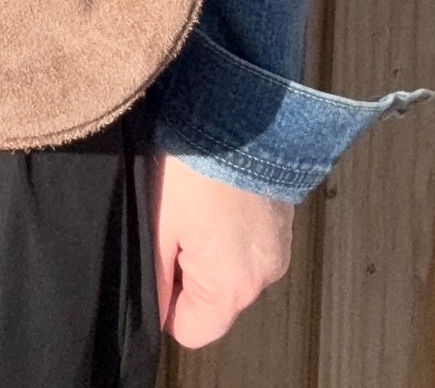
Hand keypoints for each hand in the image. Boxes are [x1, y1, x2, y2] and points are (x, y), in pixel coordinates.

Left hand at [148, 148, 293, 347]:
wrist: (239, 105)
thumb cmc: (196, 163)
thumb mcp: (159, 222)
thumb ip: (154, 275)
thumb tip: (152, 308)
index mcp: (232, 286)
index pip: (194, 329)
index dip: (166, 303)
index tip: (155, 263)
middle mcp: (264, 273)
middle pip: (213, 296)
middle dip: (187, 266)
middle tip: (171, 219)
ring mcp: (278, 243)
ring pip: (229, 263)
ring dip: (208, 242)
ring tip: (193, 198)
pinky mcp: (282, 215)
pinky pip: (247, 236)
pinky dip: (228, 222)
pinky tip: (213, 188)